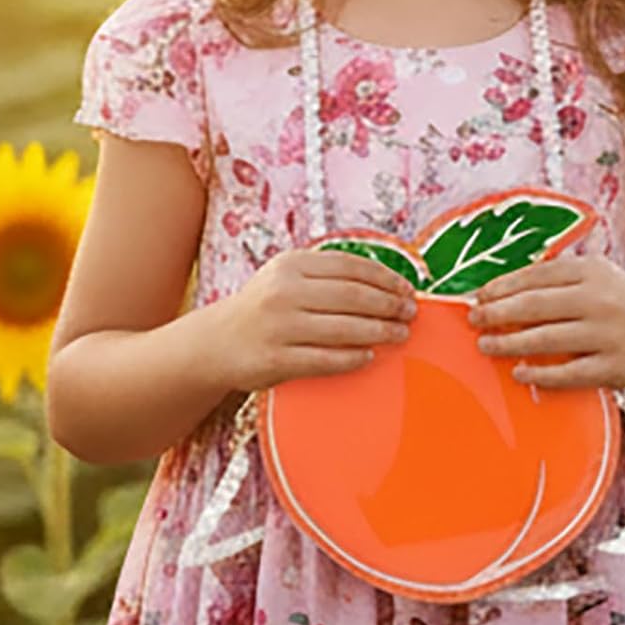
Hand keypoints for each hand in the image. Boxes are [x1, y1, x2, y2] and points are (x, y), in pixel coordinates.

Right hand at [222, 248, 417, 394]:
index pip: (350, 266)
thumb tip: (385, 285)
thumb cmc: (262, 309)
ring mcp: (278, 326)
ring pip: (343, 328)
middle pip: (352, 296)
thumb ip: (326, 276)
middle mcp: (284, 292)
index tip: (407, 288)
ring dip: (379, 331)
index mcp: (290, 265)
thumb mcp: (286, 278)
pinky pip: (325, 359)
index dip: (385, 277)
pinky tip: (369, 356)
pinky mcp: (275, 359)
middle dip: (388, 304)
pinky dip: (352, 358)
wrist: (215, 343)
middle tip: (410, 313)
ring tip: (399, 334)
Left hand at [465, 253, 624, 390]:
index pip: (537, 276)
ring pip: (547, 339)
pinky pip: (569, 373)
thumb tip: (502, 290)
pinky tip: (519, 372)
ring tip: (485, 345)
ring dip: (509, 343)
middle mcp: (599, 300)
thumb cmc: (623, 304)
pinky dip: (540, 374)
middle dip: (498, 313)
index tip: (479, 295)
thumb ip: (557, 279)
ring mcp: (607, 335)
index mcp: (591, 272)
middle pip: (536, 305)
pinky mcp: (613, 368)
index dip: (503, 286)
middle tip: (474, 320)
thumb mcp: (598, 277)